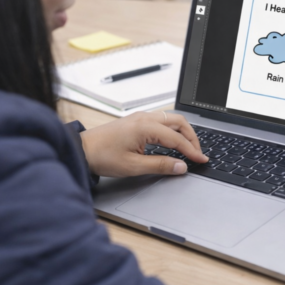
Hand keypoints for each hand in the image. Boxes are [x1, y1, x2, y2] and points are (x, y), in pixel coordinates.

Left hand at [79, 111, 207, 177]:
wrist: (82, 150)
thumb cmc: (103, 156)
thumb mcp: (133, 166)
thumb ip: (160, 165)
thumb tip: (181, 166)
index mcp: (145, 127)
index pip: (177, 138)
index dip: (192, 151)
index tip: (202, 160)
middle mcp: (145, 118)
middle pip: (179, 122)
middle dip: (191, 137)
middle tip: (198, 153)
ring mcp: (141, 117)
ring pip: (171, 119)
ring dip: (183, 131)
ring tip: (189, 147)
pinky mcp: (136, 121)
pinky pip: (162, 120)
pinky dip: (173, 129)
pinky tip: (173, 141)